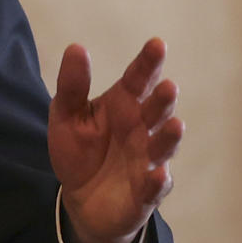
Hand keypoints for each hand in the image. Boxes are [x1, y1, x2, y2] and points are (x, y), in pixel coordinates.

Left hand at [48, 38, 182, 242]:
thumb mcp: (66, 115)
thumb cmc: (80, 150)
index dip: (147, 64)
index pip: (137, 81)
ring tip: (175, 124)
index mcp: (123, 106)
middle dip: (162, 100)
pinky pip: (153, 188)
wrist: (81, 198)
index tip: (157, 44)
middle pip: (155, 112)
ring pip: (162, 147)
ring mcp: (146, 161)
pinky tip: (158, 175)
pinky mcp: (144, 193)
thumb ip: (72, 85)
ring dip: (169, 137)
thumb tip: (76, 47)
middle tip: (167, 86)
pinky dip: (157, 182)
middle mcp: (141, 130)